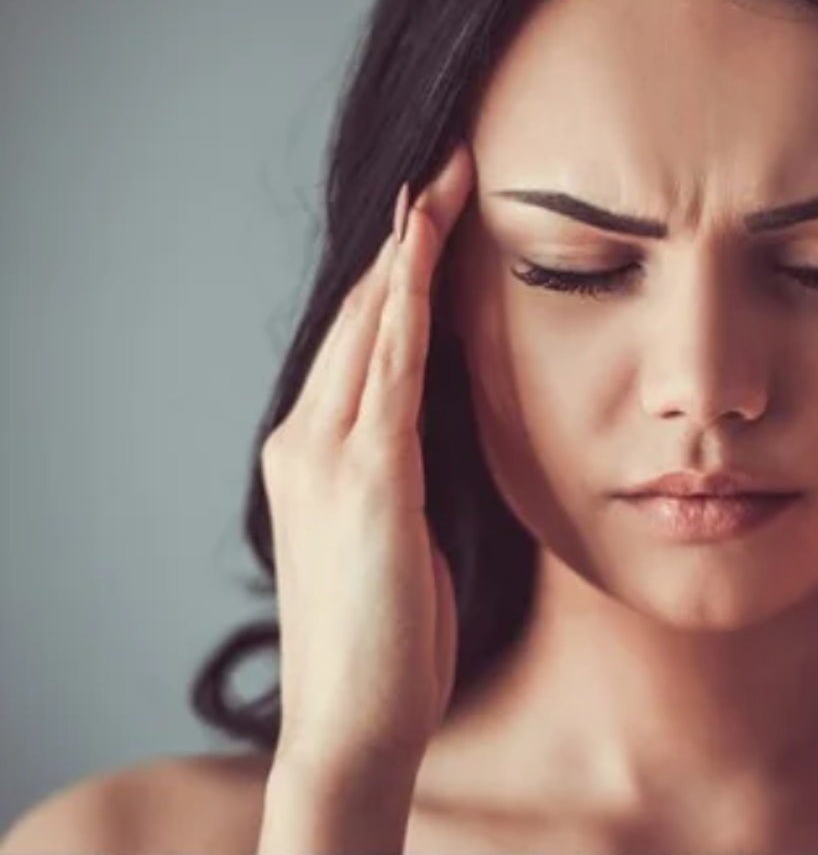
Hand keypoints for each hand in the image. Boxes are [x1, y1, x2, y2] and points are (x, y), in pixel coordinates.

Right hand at [259, 144, 475, 772]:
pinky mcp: (363, 480)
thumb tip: (440, 421)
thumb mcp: (398, 532)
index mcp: (314, 451)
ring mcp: (327, 455)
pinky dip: (406, 305)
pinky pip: (390, 370)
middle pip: (361, 312)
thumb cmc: (387, 634)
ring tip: (443, 179)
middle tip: (447, 163)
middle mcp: (306, 438)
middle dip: (404, 234)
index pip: (361, 337)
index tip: (435, 207)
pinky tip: (425, 253)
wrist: (355, 718)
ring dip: (408, 247)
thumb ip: (406, 468)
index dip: (396, 267)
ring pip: (370, 324)